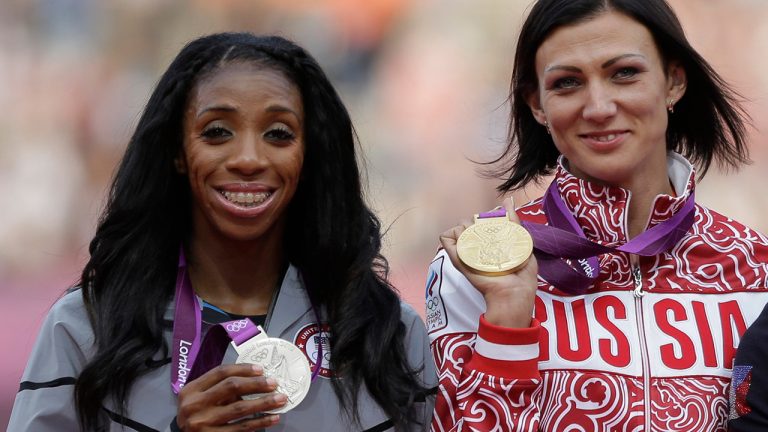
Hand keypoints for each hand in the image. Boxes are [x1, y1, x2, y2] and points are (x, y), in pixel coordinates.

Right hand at [176, 364, 287, 430]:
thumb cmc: (195, 413)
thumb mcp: (199, 396)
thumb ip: (219, 387)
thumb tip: (254, 379)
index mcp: (192, 389)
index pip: (220, 372)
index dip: (243, 369)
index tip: (261, 369)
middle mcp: (195, 404)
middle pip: (231, 387)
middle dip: (256, 384)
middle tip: (274, 383)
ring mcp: (203, 423)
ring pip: (240, 408)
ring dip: (264, 403)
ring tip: (280, 399)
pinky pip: (241, 428)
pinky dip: (260, 422)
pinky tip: (272, 418)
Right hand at [440, 197, 537, 327]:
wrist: (514, 293)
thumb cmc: (520, 273)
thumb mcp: (521, 242)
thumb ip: (514, 222)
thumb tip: (508, 200)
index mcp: (488, 243)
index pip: (480, 221)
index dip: (487, 218)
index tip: (499, 223)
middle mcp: (475, 247)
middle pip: (468, 222)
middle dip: (479, 221)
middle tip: (493, 235)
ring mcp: (466, 252)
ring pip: (458, 227)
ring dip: (469, 227)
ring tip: (483, 238)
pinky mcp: (458, 259)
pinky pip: (446, 238)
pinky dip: (452, 233)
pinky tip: (468, 239)